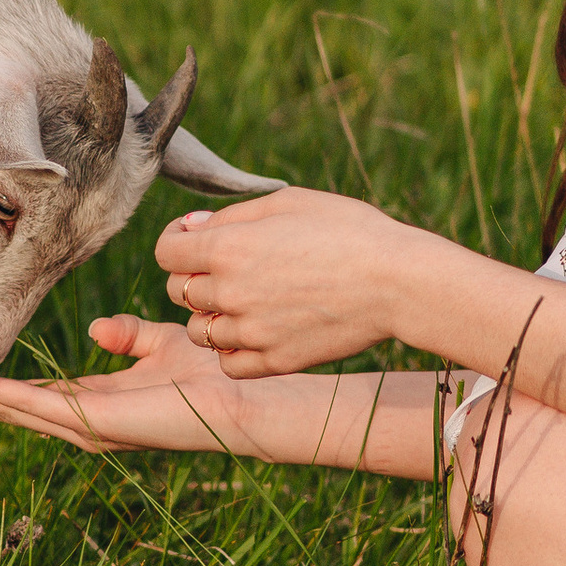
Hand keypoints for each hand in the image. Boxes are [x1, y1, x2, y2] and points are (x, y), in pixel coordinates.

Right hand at [0, 315, 271, 456]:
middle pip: (9, 407)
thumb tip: (99, 330)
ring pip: (14, 410)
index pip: (29, 394)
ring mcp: (88, 428)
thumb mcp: (157, 345)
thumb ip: (127, 337)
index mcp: (94, 403)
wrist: (243, 397)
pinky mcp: (99, 425)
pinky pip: (40, 409)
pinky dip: (2, 398)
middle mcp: (84, 422)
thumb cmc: (208, 376)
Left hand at [151, 185, 406, 376]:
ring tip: (244, 301)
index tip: (193, 240)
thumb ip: (232, 215)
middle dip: (193, 278)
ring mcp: (251, 332)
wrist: (399, 281)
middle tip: (226, 269)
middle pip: (178, 291)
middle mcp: (230, 293)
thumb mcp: (289, 203)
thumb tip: (192, 228)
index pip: (166, 252)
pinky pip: (228, 363)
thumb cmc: (349, 230)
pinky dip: (233, 350)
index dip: (177, 242)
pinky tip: (255, 331)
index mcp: (228, 247)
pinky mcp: (274, 361)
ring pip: (199, 332)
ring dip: (211, 316)